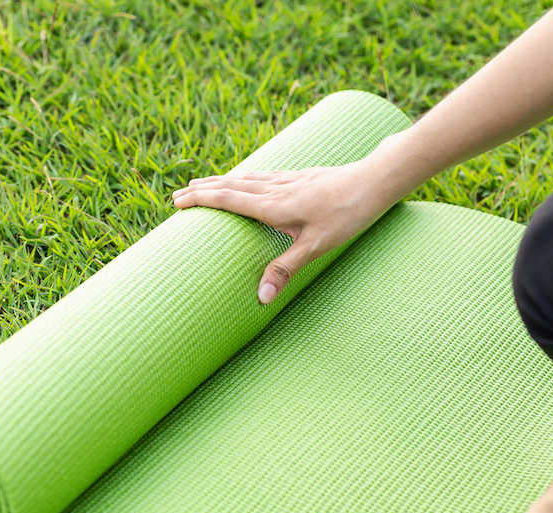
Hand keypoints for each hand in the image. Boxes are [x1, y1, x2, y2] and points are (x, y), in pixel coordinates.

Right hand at [170, 157, 400, 303]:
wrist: (375, 180)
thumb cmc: (347, 214)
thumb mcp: (316, 247)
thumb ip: (285, 269)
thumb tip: (260, 297)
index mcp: (274, 206)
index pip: (228, 200)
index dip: (201, 200)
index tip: (178, 202)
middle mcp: (276, 189)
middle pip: (230, 186)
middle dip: (202, 190)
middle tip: (177, 196)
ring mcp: (288, 180)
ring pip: (244, 178)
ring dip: (219, 181)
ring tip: (201, 183)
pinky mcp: (300, 177)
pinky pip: (262, 175)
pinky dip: (243, 177)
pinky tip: (245, 178)